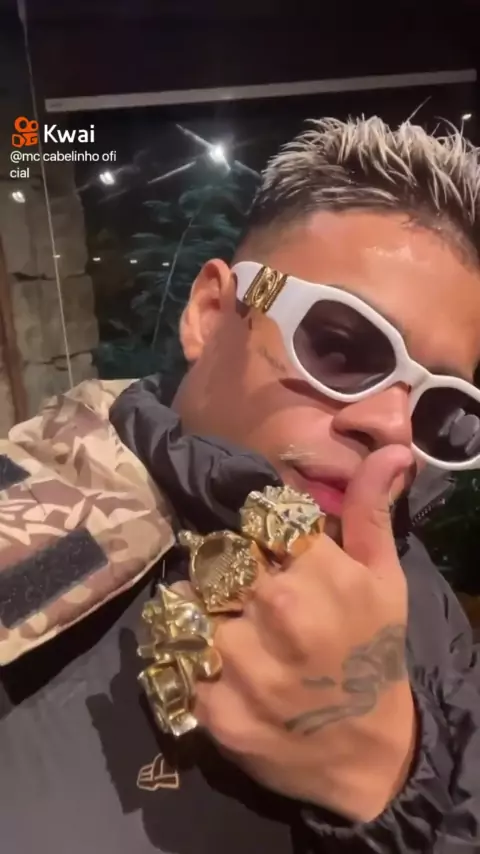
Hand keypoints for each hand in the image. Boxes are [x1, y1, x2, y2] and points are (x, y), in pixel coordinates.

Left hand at [192, 445, 416, 821]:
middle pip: (216, 555)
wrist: (368, 754)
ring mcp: (245, 667)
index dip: (252, 528)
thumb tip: (390, 449)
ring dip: (198, 604)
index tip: (255, 542)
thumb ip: (372, 513)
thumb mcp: (386, 581)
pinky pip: (175, 656)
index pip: (258, 519)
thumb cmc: (375, 655)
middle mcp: (282, 615)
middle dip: (221, 563)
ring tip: (219, 616)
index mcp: (325, 576)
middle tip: (232, 578)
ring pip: (188, 601)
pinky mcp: (215, 710)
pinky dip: (183, 651)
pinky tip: (208, 657)